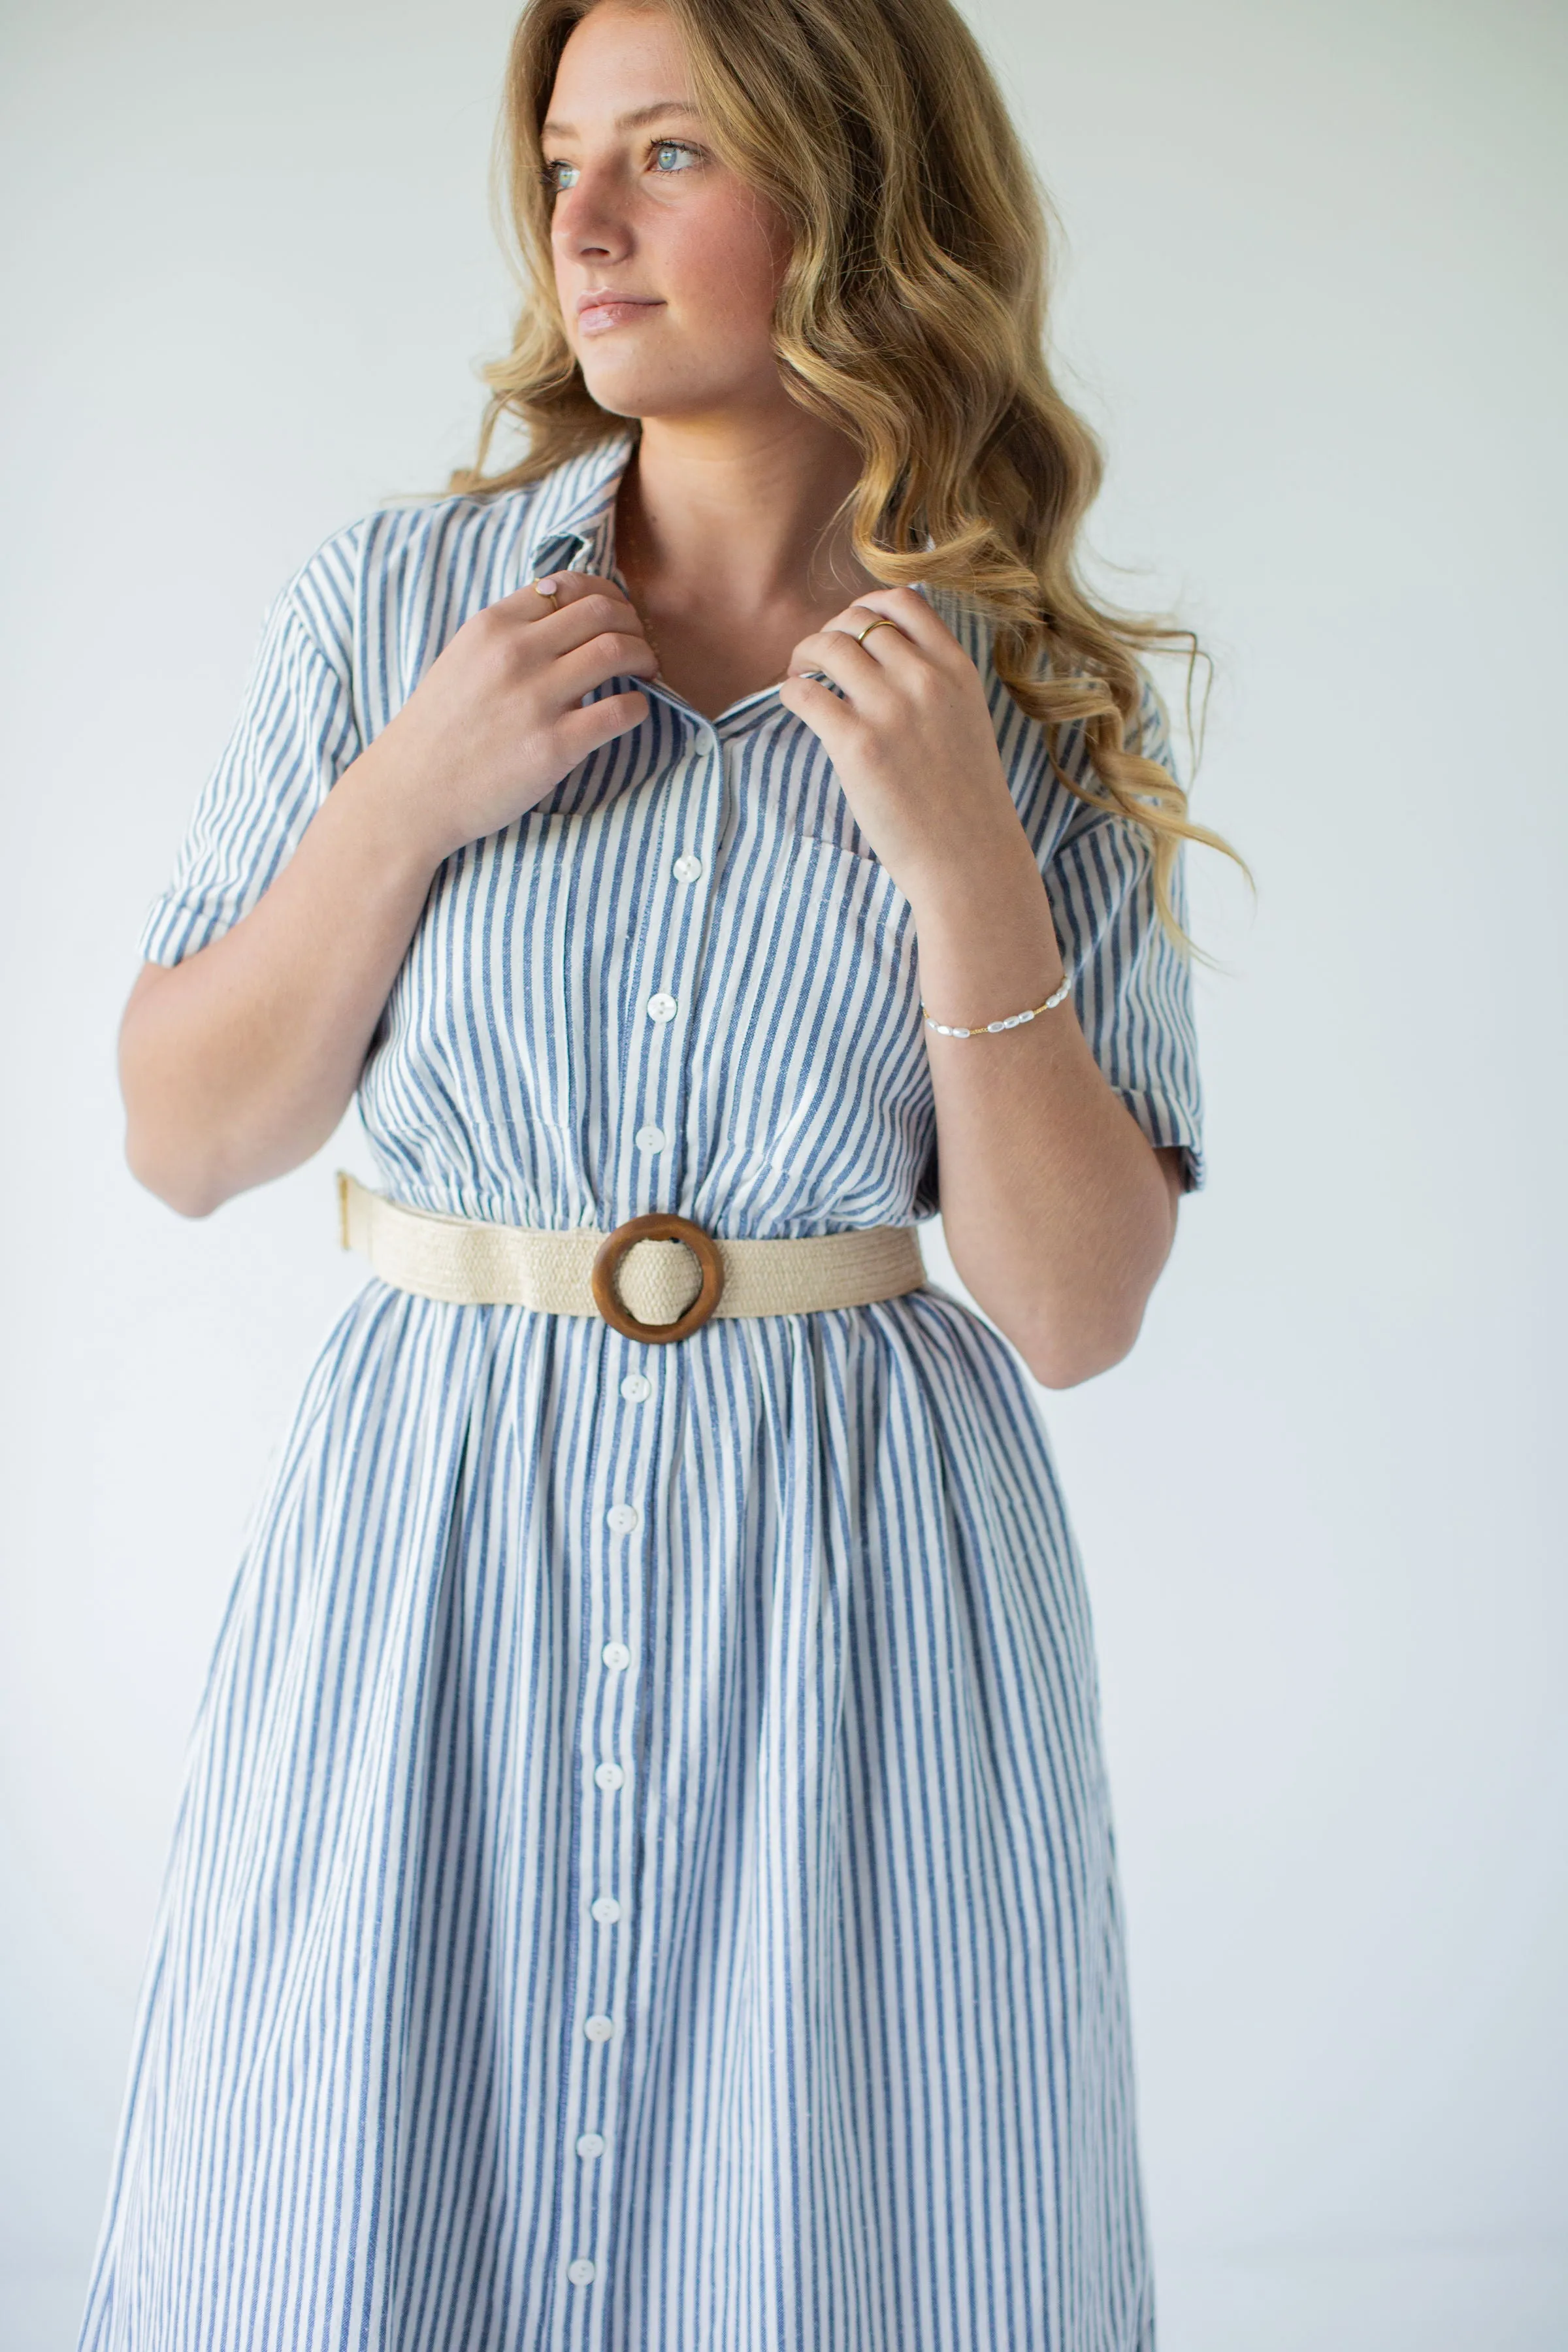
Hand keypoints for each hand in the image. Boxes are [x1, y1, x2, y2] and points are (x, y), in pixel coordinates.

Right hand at [369, 570, 655, 862]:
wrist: (410, 794)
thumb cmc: (438, 731)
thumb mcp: (462, 661)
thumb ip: (508, 636)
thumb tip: (563, 616)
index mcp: (492, 627)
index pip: (567, 586)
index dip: (604, 596)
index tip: (615, 617)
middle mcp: (515, 654)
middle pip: (603, 611)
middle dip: (633, 623)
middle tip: (640, 646)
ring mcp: (536, 699)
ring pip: (618, 651)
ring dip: (645, 658)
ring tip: (645, 674)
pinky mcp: (555, 746)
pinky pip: (623, 711)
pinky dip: (639, 707)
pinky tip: (632, 713)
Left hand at [776, 586, 1023, 903]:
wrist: (968, 857)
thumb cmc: (964, 798)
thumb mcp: (967, 719)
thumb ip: (935, 681)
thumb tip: (883, 651)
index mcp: (955, 669)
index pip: (902, 601)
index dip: (866, 606)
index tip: (851, 629)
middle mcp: (924, 680)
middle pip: (857, 621)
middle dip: (830, 633)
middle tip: (818, 659)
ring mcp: (890, 710)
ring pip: (828, 646)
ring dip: (804, 655)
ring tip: (801, 676)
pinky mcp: (856, 745)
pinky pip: (804, 691)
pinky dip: (791, 690)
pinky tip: (797, 704)